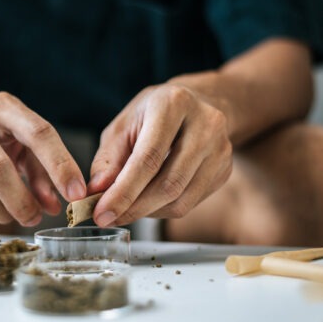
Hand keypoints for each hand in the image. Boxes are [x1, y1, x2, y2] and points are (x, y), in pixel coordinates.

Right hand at [0, 86, 86, 226]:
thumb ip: (40, 169)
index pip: (38, 133)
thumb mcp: (18, 138)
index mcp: (3, 106)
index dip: (60, 166)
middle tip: (36, 219)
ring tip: (15, 217)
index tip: (76, 193)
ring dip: (3, 213)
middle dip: (23, 202)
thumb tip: (53, 206)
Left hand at [88, 82, 232, 226]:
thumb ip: (108, 159)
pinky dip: (163, 210)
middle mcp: (205, 124)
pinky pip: (190, 203)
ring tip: (125, 208)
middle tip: (108, 218)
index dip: (123, 192)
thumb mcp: (123, 126)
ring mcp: (221, 148)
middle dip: (134, 208)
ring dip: (147, 212)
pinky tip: (148, 200)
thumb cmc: (152, 114)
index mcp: (173, 104)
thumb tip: (97, 192)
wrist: (195, 103)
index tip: (101, 213)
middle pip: (168, 183)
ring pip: (181, 199)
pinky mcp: (225, 169)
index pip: (148, 159)